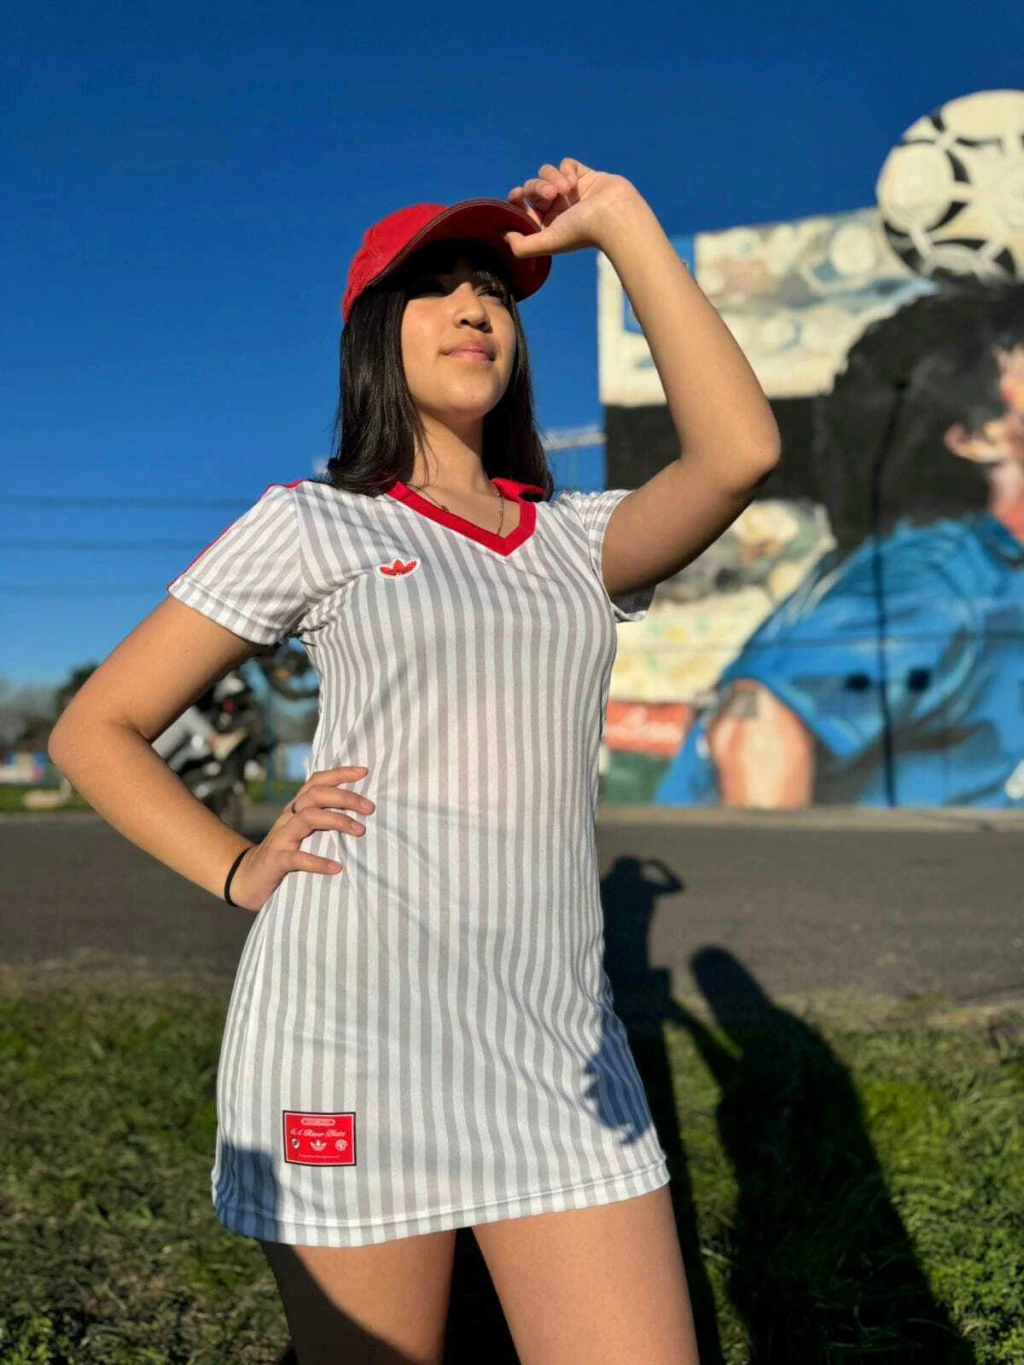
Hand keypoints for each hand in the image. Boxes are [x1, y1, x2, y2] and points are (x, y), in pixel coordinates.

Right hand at [228, 764, 374, 912]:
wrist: (248, 878)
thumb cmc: (285, 853)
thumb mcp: (303, 832)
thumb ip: (323, 820)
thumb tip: (360, 813)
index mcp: (296, 808)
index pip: (316, 782)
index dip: (339, 773)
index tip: (365, 771)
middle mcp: (288, 817)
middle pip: (315, 795)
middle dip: (345, 797)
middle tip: (370, 808)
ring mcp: (281, 838)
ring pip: (308, 817)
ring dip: (337, 821)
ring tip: (360, 831)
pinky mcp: (276, 861)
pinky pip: (297, 858)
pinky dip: (318, 862)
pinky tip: (336, 868)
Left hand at [504, 157, 641, 257]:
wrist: (614, 215)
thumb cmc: (582, 232)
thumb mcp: (548, 242)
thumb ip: (523, 245)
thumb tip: (505, 236)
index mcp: (548, 224)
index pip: (524, 208)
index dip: (516, 200)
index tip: (517, 195)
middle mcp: (558, 208)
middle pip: (533, 188)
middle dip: (538, 188)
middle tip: (552, 195)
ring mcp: (571, 191)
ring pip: (547, 173)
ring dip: (553, 178)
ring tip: (567, 189)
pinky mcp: (584, 176)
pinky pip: (566, 164)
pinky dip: (567, 170)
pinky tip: (575, 182)